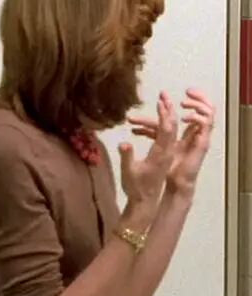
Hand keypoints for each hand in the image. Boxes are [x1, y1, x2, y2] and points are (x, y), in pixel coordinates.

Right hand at [119, 90, 175, 227]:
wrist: (145, 200)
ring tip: (159, 104)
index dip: (164, 115)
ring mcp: (166, 153)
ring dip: (165, 116)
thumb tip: (124, 142)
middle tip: (163, 94)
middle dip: (168, 109)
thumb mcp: (128, 171)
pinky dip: (158, 127)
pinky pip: (164, 137)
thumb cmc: (136, 187)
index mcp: (160, 154)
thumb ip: (127, 156)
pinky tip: (144, 125)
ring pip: (169, 131)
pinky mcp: (163, 155)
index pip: (166, 130)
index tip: (160, 101)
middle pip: (171, 126)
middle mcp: (167, 152)